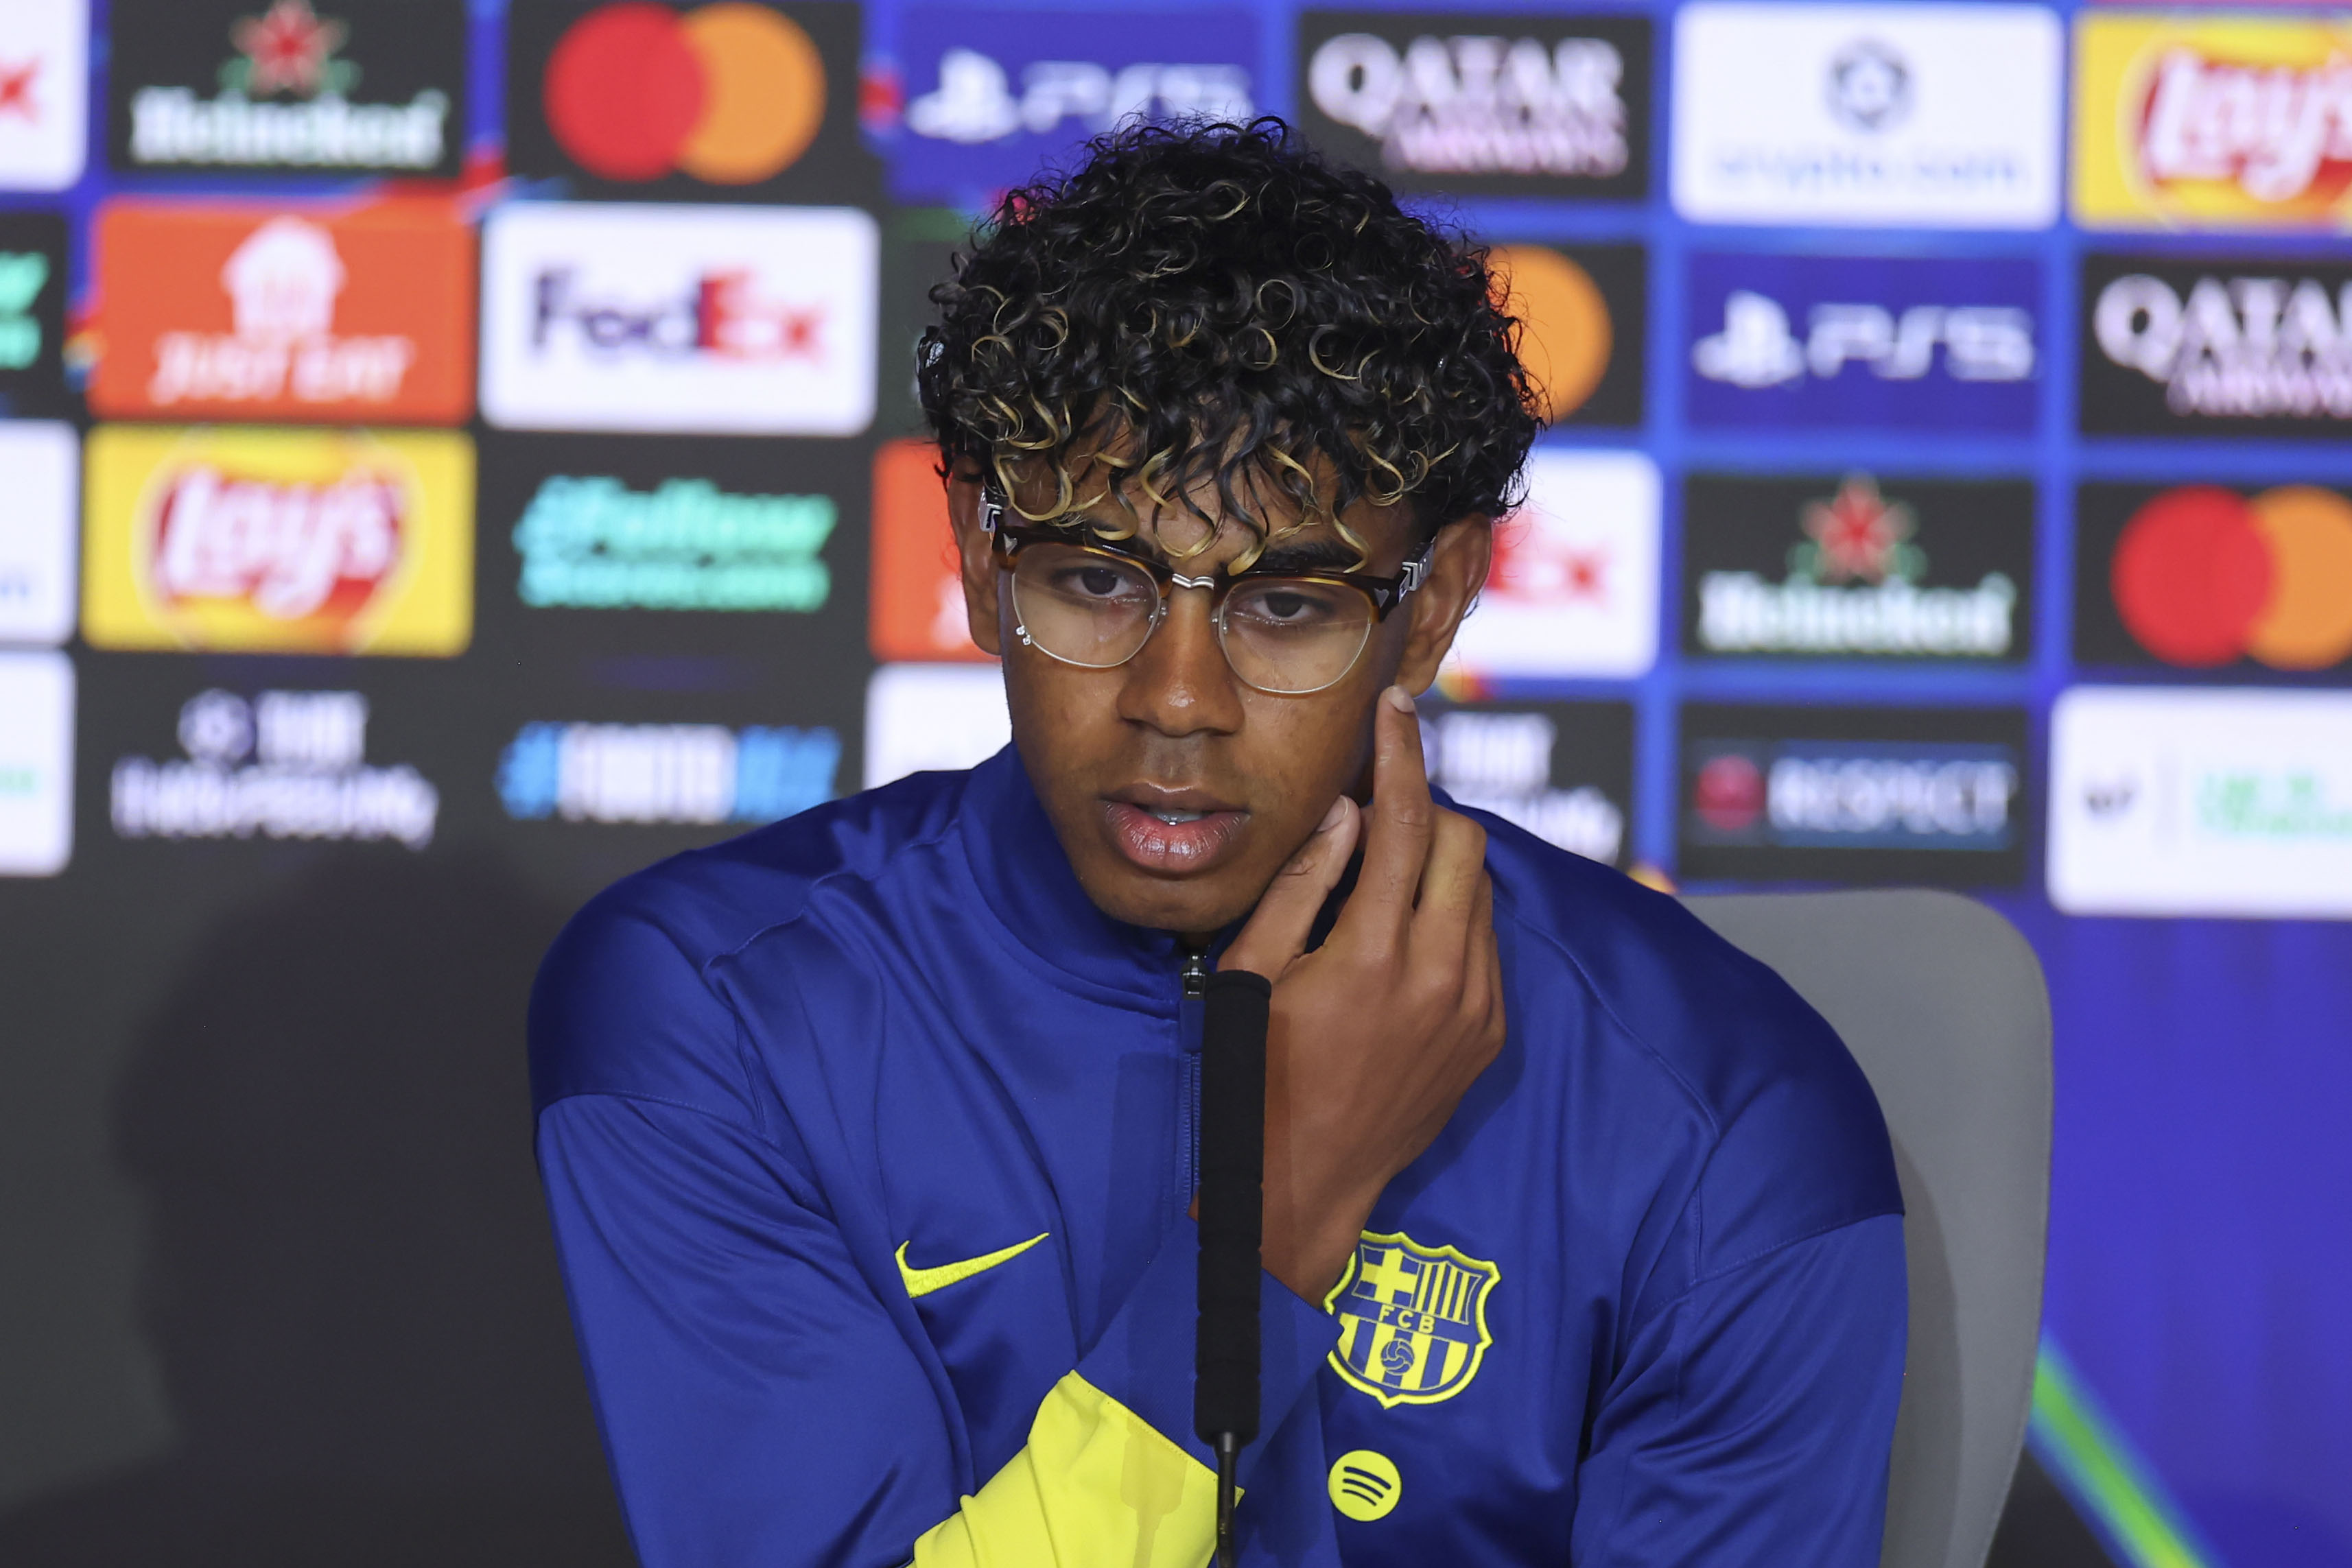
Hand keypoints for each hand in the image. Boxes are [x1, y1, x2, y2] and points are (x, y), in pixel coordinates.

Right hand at [1219, 686, 1504, 1302]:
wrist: (1300, 1190)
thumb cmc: (1257, 1078)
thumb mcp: (1253, 975)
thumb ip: (1300, 887)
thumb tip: (1347, 816)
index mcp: (1373, 956)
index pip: (1402, 822)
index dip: (1399, 754)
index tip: (1395, 709)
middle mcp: (1440, 978)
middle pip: (1463, 842)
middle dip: (1422, 810)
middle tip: (1373, 813)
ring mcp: (1474, 1011)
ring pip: (1482, 891)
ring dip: (1438, 866)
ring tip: (1380, 884)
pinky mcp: (1488, 1038)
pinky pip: (1488, 946)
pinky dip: (1453, 920)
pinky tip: (1402, 941)